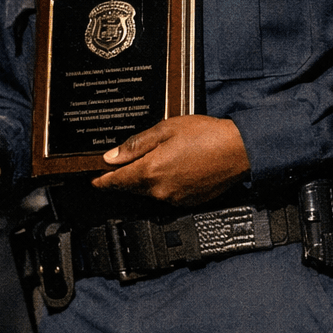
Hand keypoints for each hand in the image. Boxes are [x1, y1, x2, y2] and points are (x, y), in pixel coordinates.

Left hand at [92, 115, 249, 205]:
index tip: (94, 180)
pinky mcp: (187, 202)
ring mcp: (174, 199)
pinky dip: (163, 185)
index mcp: (150, 171)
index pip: (116, 181)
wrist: (238, 150)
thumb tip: (111, 157)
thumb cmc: (206, 135)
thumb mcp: (166, 129)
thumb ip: (136, 144)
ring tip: (156, 161)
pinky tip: (173, 169)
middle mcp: (159, 190)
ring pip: (149, 192)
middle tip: (120, 165)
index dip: (102, 181)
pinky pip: (166, 195)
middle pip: (131, 187)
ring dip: (145, 180)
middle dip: (124, 178)